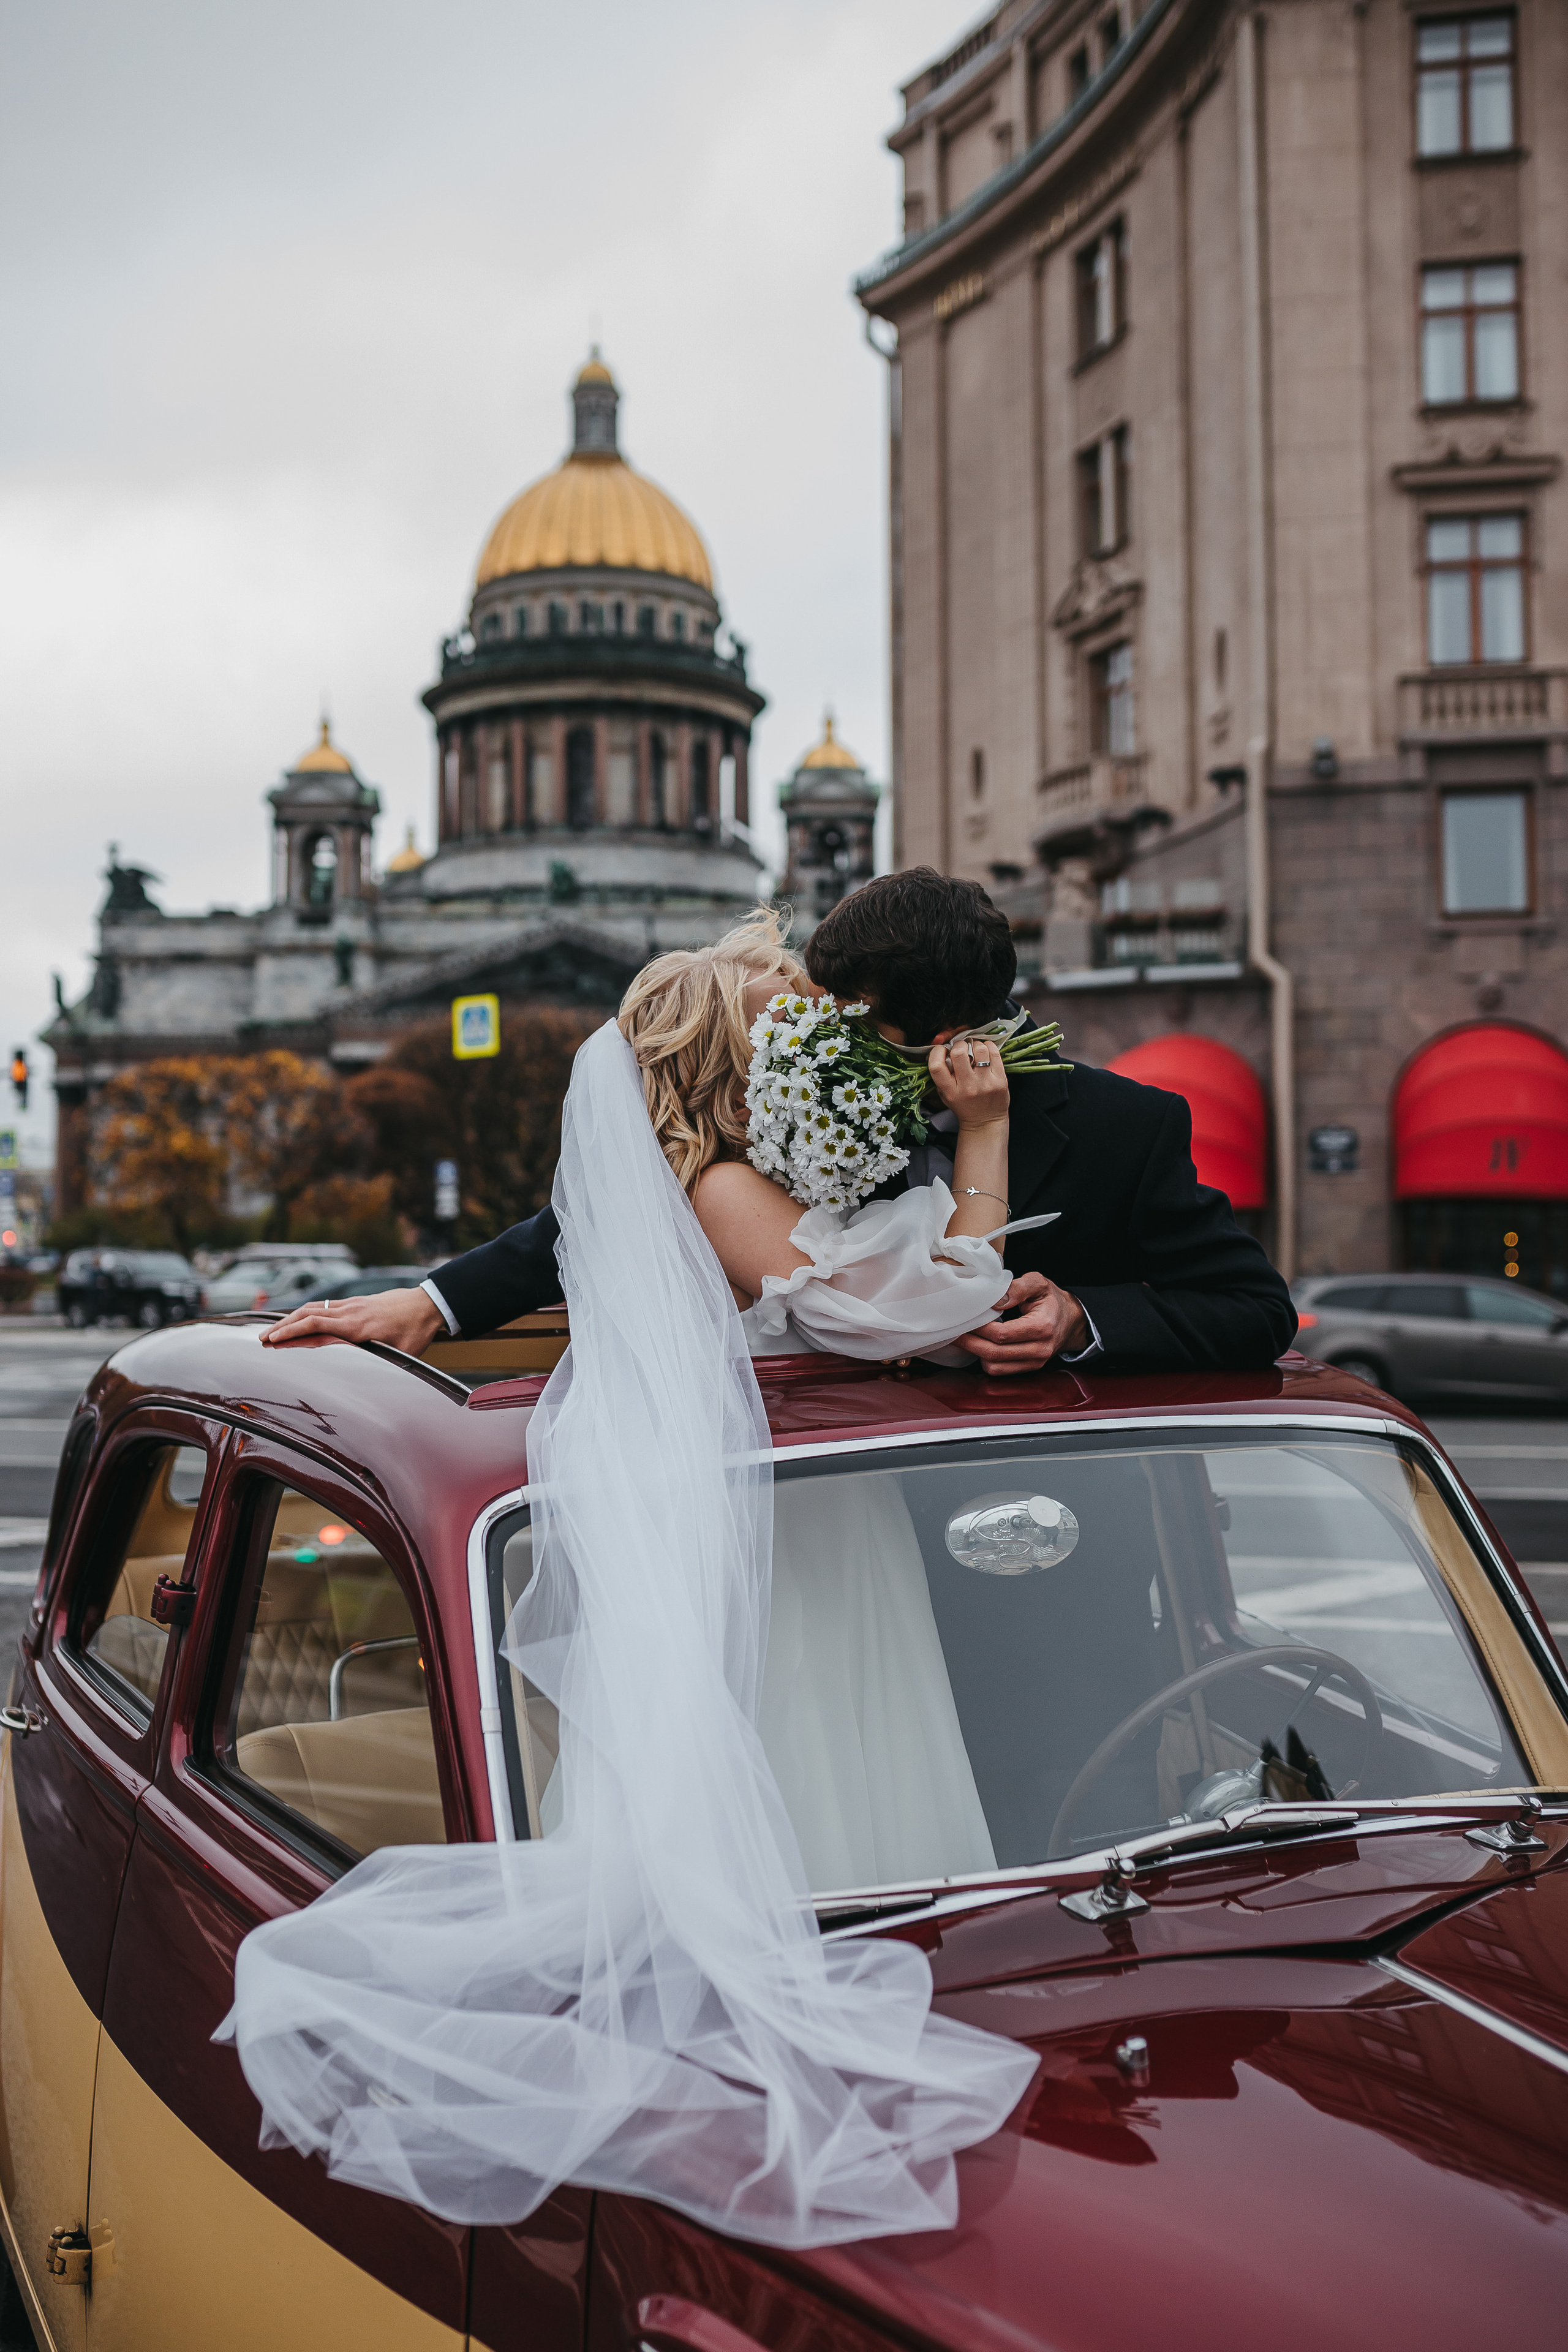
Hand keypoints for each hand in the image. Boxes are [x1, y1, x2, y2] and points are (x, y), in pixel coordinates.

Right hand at [261, 1286, 446, 1353]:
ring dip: (292, 1318)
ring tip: (274, 1330)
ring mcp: (351, 1305)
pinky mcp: (356, 1302)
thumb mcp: (397, 1353)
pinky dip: (307, 1312)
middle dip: (282, 1326)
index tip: (271, 1340)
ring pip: (314, 1308)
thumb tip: (357, 1377)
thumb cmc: (415, 1332)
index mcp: (356, 1326)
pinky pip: (325, 1306)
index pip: (315, 1325)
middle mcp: (350, 1312)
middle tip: (261, 1338)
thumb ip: (374, 1359)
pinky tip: (300, 1319)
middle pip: (307, 1315)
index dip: (291, 1332)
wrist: (428, 1305)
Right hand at [927, 1033, 1008, 1128]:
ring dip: (975, 1044)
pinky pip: (995, 1054)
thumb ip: (941, 1076)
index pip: (937, 1066)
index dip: (937, 1052)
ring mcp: (985, 1083)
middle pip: (959, 1053)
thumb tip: (941, 1050)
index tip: (942, 1050)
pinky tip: (986, 1050)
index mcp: (950, 1091)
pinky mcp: (1000, 1080)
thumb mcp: (945, 1095)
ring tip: (975, 1050)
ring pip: (979, 1049)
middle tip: (961, 1048)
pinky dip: (989, 1047)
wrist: (985, 1122)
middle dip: (959, 1045)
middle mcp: (967, 1087)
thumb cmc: (963, 1106)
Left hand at [957, 1272, 1088, 1374]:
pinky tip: (978, 1345)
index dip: (980, 1328)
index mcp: (1042, 1327)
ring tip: (965, 1337)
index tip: (966, 1318)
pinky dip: (985, 1360)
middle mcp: (1039, 1349)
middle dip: (970, 1342)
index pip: (1003, 1334)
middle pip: (995, 1353)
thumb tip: (996, 1300)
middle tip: (954, 1330)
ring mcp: (1035, 1362)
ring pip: (995, 1367)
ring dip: (976, 1353)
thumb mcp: (1039, 1284)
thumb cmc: (1052, 1300)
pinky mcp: (1029, 1368)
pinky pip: (1000, 1371)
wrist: (1071, 1321)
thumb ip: (1019, 1287)